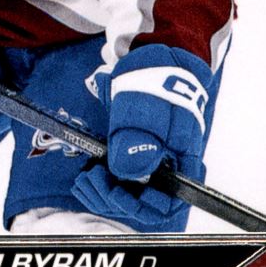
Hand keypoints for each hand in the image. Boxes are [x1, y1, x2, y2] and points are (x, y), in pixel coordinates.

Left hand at [73, 45, 212, 225]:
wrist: (151, 59)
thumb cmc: (157, 84)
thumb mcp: (147, 110)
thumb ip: (139, 142)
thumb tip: (127, 173)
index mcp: (181, 164)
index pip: (167, 205)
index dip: (141, 207)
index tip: (116, 192)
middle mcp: (167, 170)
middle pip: (142, 206)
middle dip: (113, 199)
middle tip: (90, 180)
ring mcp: (148, 164)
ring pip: (126, 197)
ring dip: (102, 194)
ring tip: (84, 179)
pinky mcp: (131, 156)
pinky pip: (116, 183)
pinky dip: (99, 183)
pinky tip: (84, 176)